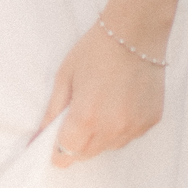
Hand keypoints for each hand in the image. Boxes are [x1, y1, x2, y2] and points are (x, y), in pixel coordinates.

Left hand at [37, 22, 164, 167]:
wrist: (135, 31)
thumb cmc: (95, 49)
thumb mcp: (65, 76)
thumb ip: (52, 111)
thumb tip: (37, 138)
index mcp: (86, 117)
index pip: (65, 156)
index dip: (58, 150)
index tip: (58, 138)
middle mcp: (111, 129)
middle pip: (86, 155)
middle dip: (78, 141)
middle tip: (80, 111)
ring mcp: (134, 128)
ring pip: (109, 147)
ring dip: (101, 135)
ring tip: (103, 101)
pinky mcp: (150, 122)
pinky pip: (129, 136)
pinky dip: (122, 126)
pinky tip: (122, 100)